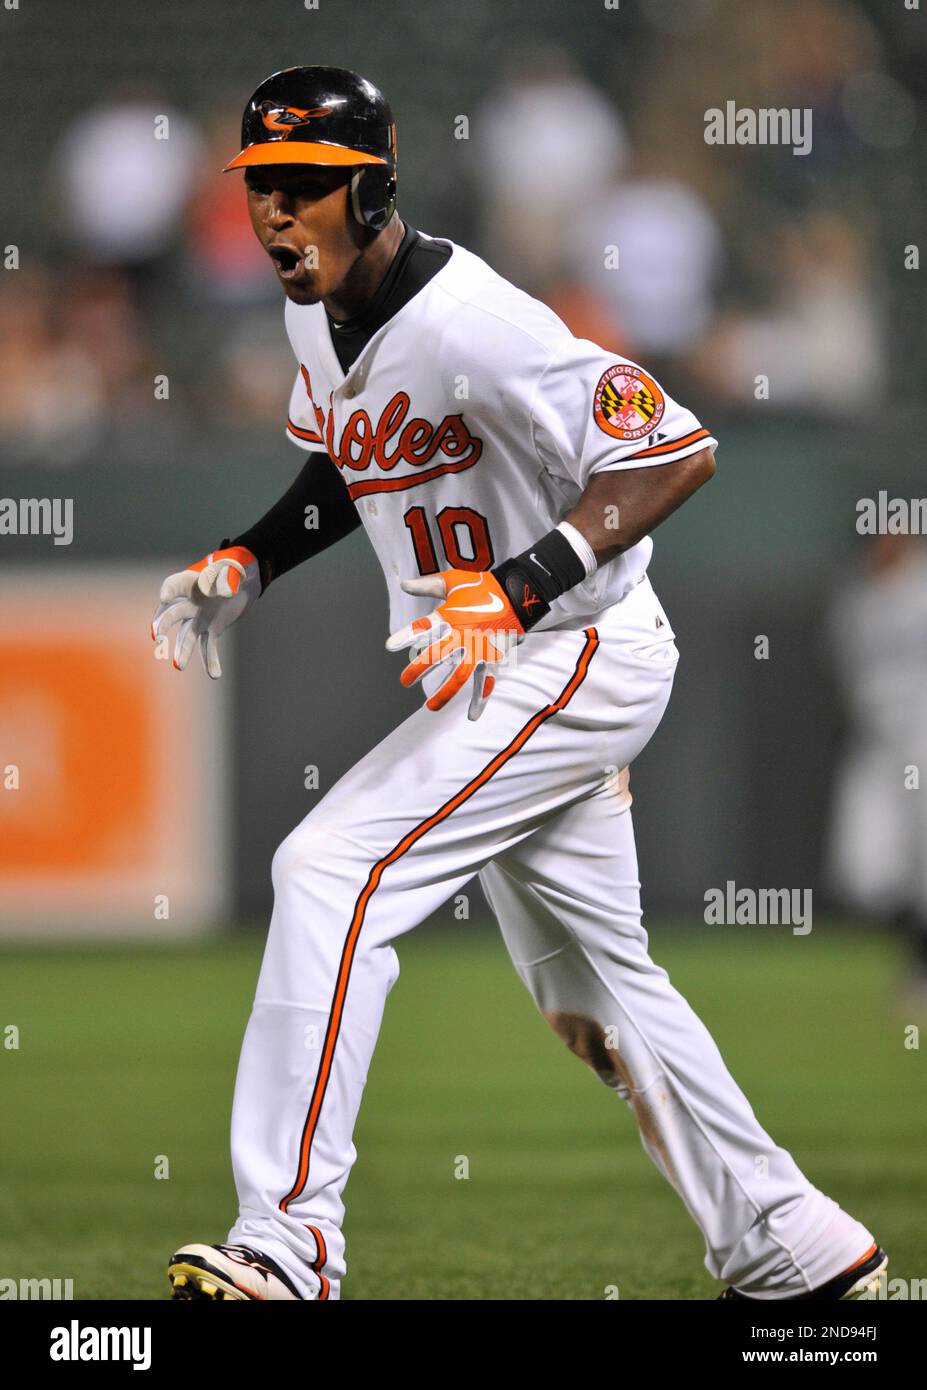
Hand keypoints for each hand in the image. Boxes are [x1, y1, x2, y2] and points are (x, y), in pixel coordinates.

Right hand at [151, 545, 259, 677]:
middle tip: (156, 636)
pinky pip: (209, 646)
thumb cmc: (236, 566)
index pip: (174, 585)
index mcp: (191, 581)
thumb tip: (227, 592)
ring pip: (187, 636)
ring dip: (183, 651)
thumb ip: (229, 577)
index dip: (168, 591)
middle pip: (173, 614)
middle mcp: (190, 602)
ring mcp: (199, 617)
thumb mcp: (235, 567)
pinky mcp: (213, 629)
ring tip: (179, 666)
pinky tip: (215, 674)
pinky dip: (211, 660)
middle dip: (163, 624)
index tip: (164, 598)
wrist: (246, 578)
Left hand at [385, 568, 524, 719]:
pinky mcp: (493, 658)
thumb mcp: (453, 581)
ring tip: (430, 707)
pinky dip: (480, 699)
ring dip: (445, 693)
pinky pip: (486, 681)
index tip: (389, 647)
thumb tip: (403, 584)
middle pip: (437, 655)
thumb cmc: (482, 587)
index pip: (424, 627)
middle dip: (419, 669)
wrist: (516, 593)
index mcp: (451, 616)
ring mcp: (479, 649)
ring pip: (460, 676)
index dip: (406, 636)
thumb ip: (427, 585)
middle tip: (404, 681)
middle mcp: (463, 635)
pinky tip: (472, 715)